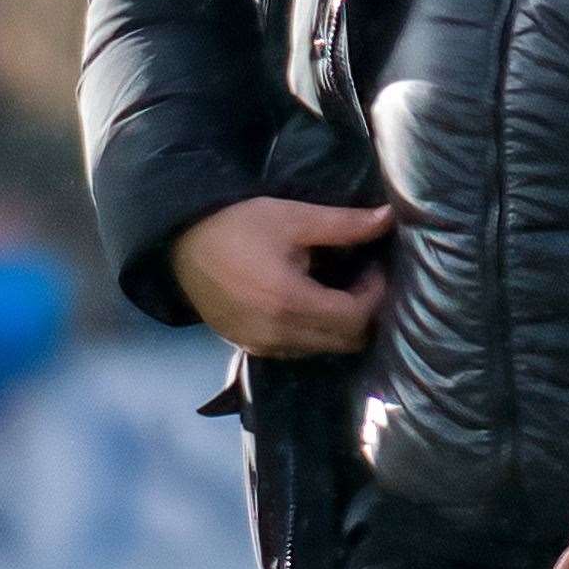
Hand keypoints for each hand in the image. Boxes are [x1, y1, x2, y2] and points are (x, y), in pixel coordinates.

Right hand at [169, 197, 392, 357]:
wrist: (180, 242)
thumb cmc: (239, 224)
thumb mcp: (293, 217)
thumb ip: (344, 224)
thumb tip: (388, 218)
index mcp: (290, 303)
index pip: (355, 318)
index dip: (375, 294)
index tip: (374, 267)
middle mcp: (277, 335)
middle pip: (344, 342)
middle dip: (363, 313)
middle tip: (362, 278)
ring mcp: (261, 346)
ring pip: (322, 349)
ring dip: (339, 325)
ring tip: (337, 288)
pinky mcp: (248, 347)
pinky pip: (296, 350)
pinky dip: (314, 332)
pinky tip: (309, 301)